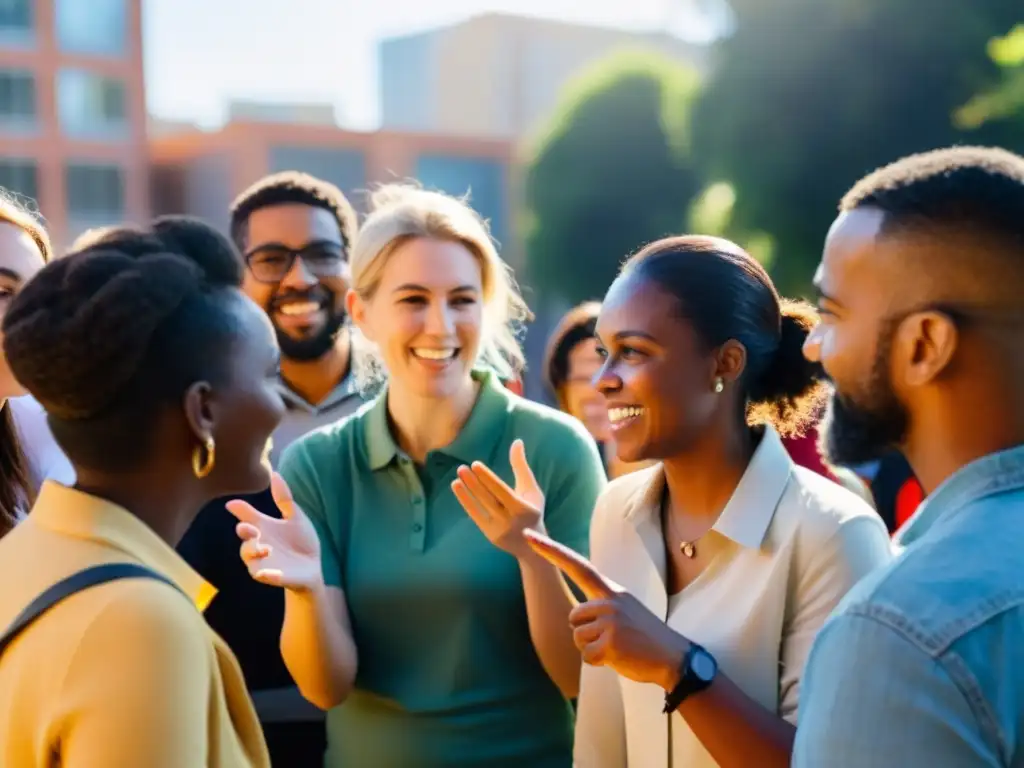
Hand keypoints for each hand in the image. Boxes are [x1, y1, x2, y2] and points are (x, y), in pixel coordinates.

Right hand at [226, 472, 323, 591]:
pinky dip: (266, 575)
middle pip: (245, 538)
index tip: (232, 504)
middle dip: (245, 532)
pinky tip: (266, 573)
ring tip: (266, 548)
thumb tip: (274, 473)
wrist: (314, 567)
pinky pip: (266, 577)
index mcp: (264, 527)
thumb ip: (284, 498)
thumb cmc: (301, 541)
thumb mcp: (295, 517)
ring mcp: (264, 562)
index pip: (248, 517)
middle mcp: (259, 544)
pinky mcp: (274, 578)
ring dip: (255, 552)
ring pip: (251, 558)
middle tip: (248, 527)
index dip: (240, 510)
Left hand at [451, 439, 545, 558]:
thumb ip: (521, 466)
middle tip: (462, 468)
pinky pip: (475, 515)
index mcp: (523, 508)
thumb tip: (516, 441)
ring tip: (457, 477)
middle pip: (488, 499)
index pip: (501, 490)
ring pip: (480, 507)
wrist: (532, 546)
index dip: (487, 477)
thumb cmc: (532, 510)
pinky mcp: (490, 535)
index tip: (475, 464)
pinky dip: (466, 502)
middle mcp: (511, 520)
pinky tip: (458, 488)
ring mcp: (499, 530)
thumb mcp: (531, 489)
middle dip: (474, 483)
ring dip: (467, 491)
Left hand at [523, 529, 689, 690]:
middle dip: (586, 632)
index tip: (528, 536)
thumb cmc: (644, 636)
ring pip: (577, 637)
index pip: (577, 566)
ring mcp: (611, 622)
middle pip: (573, 617)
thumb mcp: (624, 609)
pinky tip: (618, 658)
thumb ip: (601, 605)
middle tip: (613, 638)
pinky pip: (587, 656)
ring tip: (618, 647)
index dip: (551, 551)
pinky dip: (598, 662)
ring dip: (592, 648)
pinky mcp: (611, 643)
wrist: (673, 656)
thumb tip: (575, 617)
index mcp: (611, 591)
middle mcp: (610, 601)